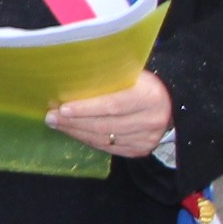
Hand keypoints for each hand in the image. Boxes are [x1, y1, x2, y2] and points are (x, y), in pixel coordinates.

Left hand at [48, 71, 173, 159]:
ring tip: (57, 124)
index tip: (62, 108)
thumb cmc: (142, 82)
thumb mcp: (132, 72)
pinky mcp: (141, 150)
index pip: (113, 105)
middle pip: (106, 125)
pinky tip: (74, 132)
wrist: (171, 103)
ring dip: (77, 132)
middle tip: (51, 117)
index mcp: (150, 96)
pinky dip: (88, 140)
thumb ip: (109, 76)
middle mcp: (152, 121)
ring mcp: (147, 139)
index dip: (86, 108)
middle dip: (74, 122)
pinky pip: (109, 148)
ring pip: (105, 140)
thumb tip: (69, 76)